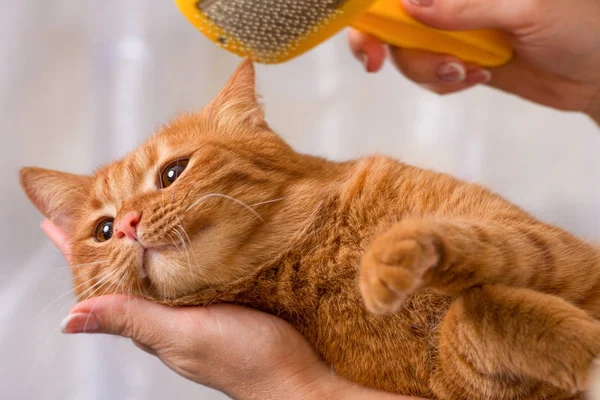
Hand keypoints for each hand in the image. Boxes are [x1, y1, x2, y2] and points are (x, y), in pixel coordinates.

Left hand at [42, 220, 424, 399]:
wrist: (297, 373)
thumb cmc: (242, 359)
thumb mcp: (182, 336)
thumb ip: (133, 321)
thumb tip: (70, 318)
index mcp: (153, 316)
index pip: (103, 277)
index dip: (78, 249)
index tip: (53, 218)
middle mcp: (172, 305)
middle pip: (129, 264)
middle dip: (110, 233)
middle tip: (94, 198)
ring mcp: (200, 296)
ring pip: (163, 258)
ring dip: (145, 232)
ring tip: (132, 202)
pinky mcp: (229, 287)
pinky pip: (195, 259)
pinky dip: (182, 237)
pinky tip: (186, 222)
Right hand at [348, 0, 599, 122]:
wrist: (598, 75)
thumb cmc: (580, 26)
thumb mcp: (524, 9)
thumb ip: (466, 6)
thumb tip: (409, 5)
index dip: (374, 7)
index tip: (366, 31)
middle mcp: (453, 4)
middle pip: (394, 20)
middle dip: (387, 43)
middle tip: (379, 63)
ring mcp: (456, 32)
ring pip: (409, 52)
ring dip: (426, 69)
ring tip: (464, 72)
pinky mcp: (461, 61)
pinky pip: (430, 75)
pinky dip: (444, 83)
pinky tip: (474, 78)